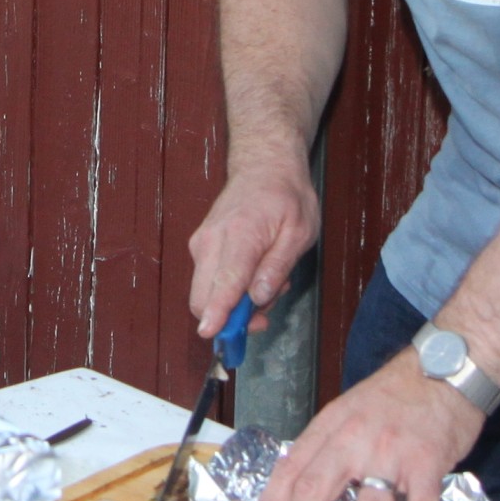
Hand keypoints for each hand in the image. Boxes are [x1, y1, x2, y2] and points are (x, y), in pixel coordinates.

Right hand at [187, 153, 319, 341]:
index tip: (212, 334)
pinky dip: (229, 290)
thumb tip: (259, 297)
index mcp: (240, 236)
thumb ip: (277, 267)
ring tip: (268, 282)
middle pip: (203, 297)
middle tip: (264, 313)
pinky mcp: (200, 247)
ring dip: (233, 304)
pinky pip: (208, 282)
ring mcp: (201, 244)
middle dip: (230, 319)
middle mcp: (211, 241)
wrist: (263, 166)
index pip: (223, 283)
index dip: (218, 313)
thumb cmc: (286, 197)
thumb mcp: (299, 232)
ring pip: (205, 294)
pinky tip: (254, 275)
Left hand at [248, 359, 485, 500]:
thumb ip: (330, 444)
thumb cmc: (397, 393)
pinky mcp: (427, 461)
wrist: (446, 364)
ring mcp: (391, 452)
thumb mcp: (350, 409)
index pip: (290, 470)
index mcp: (330, 427)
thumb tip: (306, 483)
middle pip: (315, 492)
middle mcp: (353, 440)